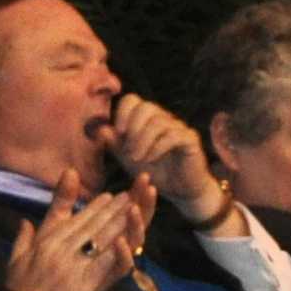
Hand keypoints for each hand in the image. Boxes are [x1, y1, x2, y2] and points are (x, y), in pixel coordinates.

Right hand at [3, 168, 138, 290]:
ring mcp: (73, 266)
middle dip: (112, 209)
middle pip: (91, 225)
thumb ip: (23, 238)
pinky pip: (103, 262)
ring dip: (119, 222)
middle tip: (127, 197)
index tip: (108, 196)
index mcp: (46, 243)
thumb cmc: (20, 290)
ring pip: (101, 238)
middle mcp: (60, 250)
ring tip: (133, 210)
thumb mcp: (16, 260)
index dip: (94, 207)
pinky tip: (128, 240)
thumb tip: (25, 220)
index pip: (75, 219)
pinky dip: (117, 250)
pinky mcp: (82, 284)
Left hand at [99, 93, 233, 231]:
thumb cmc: (155, 171)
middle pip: (146, 107)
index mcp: (147, 120)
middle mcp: (164, 119)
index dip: (123, 112)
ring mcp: (178, 127)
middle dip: (133, 128)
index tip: (118, 131)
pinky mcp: (190, 139)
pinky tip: (150, 159)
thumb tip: (100, 129)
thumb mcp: (129, 159)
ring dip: (142, 141)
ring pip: (158, 122)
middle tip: (127, 149)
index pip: (133, 101)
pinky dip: (157, 147)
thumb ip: (115, 145)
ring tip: (136, 158)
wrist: (179, 189)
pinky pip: (173, 136)